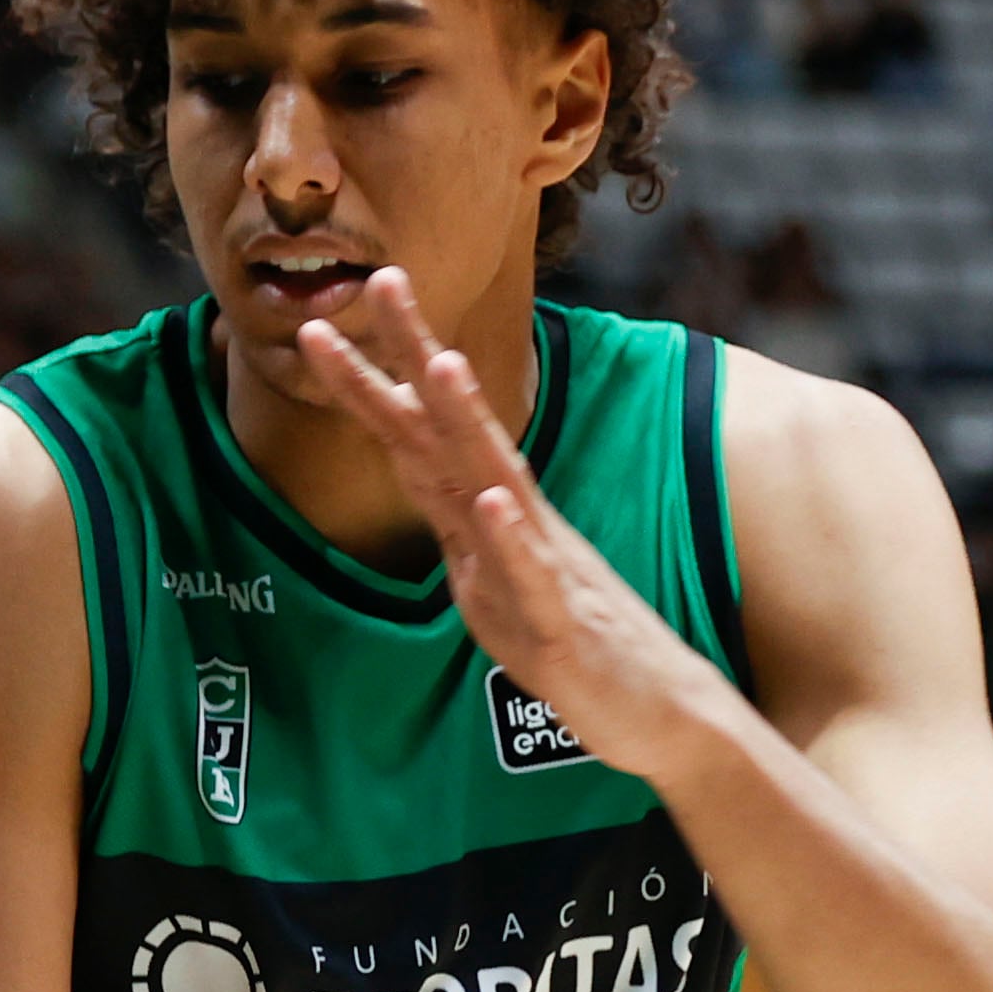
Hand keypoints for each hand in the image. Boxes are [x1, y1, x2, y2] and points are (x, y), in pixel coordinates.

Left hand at [295, 268, 723, 781]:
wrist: (658, 713)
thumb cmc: (576, 649)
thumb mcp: (498, 591)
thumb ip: (465, 541)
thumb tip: (437, 501)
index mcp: (490, 517)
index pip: (423, 435)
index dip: (379, 375)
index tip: (334, 317)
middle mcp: (516, 522)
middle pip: (453, 428)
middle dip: (413, 354)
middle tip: (380, 278)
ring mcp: (541, 565)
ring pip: (495, 482)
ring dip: (465, 420)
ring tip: (434, 360)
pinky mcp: (561, 623)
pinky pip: (533, 576)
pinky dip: (511, 537)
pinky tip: (493, 499)